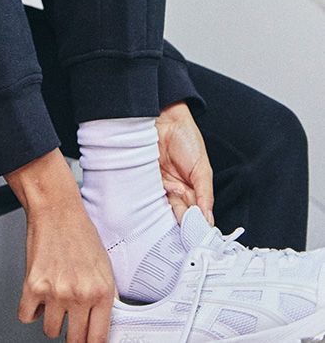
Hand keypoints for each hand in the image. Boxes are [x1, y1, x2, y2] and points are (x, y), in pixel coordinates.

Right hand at [19, 194, 117, 341]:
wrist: (55, 209)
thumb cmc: (78, 231)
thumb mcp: (104, 265)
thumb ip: (105, 296)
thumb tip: (104, 323)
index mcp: (102, 291)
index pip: (98, 338)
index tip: (87, 341)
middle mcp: (80, 294)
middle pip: (75, 340)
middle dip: (72, 333)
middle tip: (70, 320)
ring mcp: (56, 292)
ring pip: (51, 331)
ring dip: (51, 319)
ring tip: (54, 299)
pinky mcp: (33, 286)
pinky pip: (26, 316)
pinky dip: (30, 309)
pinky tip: (38, 294)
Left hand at [155, 100, 214, 225]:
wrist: (165, 120)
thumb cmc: (187, 139)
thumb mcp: (202, 169)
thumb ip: (205, 194)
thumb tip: (209, 219)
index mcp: (193, 189)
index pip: (196, 213)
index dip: (197, 224)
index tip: (198, 235)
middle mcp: (177, 190)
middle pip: (180, 213)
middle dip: (183, 221)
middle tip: (185, 229)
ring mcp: (161, 186)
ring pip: (165, 208)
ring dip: (169, 211)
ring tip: (175, 207)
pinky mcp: (146, 181)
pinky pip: (151, 196)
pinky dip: (156, 199)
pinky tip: (164, 194)